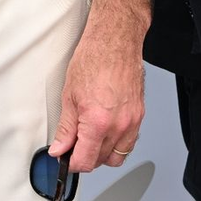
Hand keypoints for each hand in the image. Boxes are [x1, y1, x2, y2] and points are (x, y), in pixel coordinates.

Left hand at [50, 0, 151, 171]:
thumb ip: (66, 128)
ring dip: (104, 152)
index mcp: (98, 122)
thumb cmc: (95, 57)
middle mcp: (118, 124)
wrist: (116, 38)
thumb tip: (60, 148)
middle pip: (101, 160)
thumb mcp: (70, 95)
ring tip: (92, 137)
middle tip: (75, 143)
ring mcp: (133, 119)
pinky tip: (108, 128)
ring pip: (118, 155)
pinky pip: (130, 140)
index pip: (84, 161)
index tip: (66, 156)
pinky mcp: (140, 111)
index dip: (71, 162)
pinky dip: (118, 141)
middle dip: (86, 156)